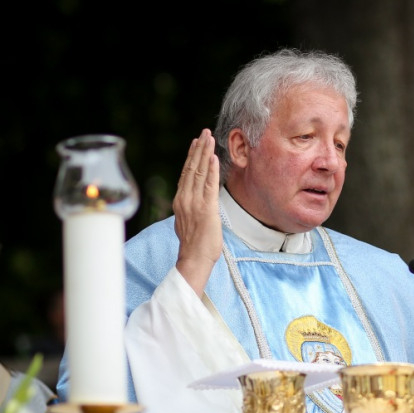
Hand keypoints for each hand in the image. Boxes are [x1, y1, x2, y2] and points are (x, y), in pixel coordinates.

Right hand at [173, 129, 220, 295]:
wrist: (194, 259)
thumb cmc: (194, 246)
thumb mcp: (187, 223)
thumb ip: (189, 210)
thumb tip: (192, 205)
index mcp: (180, 202)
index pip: (186, 174)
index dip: (191, 157)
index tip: (196, 143)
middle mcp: (184, 199)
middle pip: (191, 169)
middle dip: (198, 149)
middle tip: (204, 133)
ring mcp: (194, 203)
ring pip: (199, 172)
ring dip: (205, 153)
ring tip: (209, 138)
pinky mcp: (206, 208)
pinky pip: (209, 184)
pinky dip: (211, 169)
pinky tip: (213, 157)